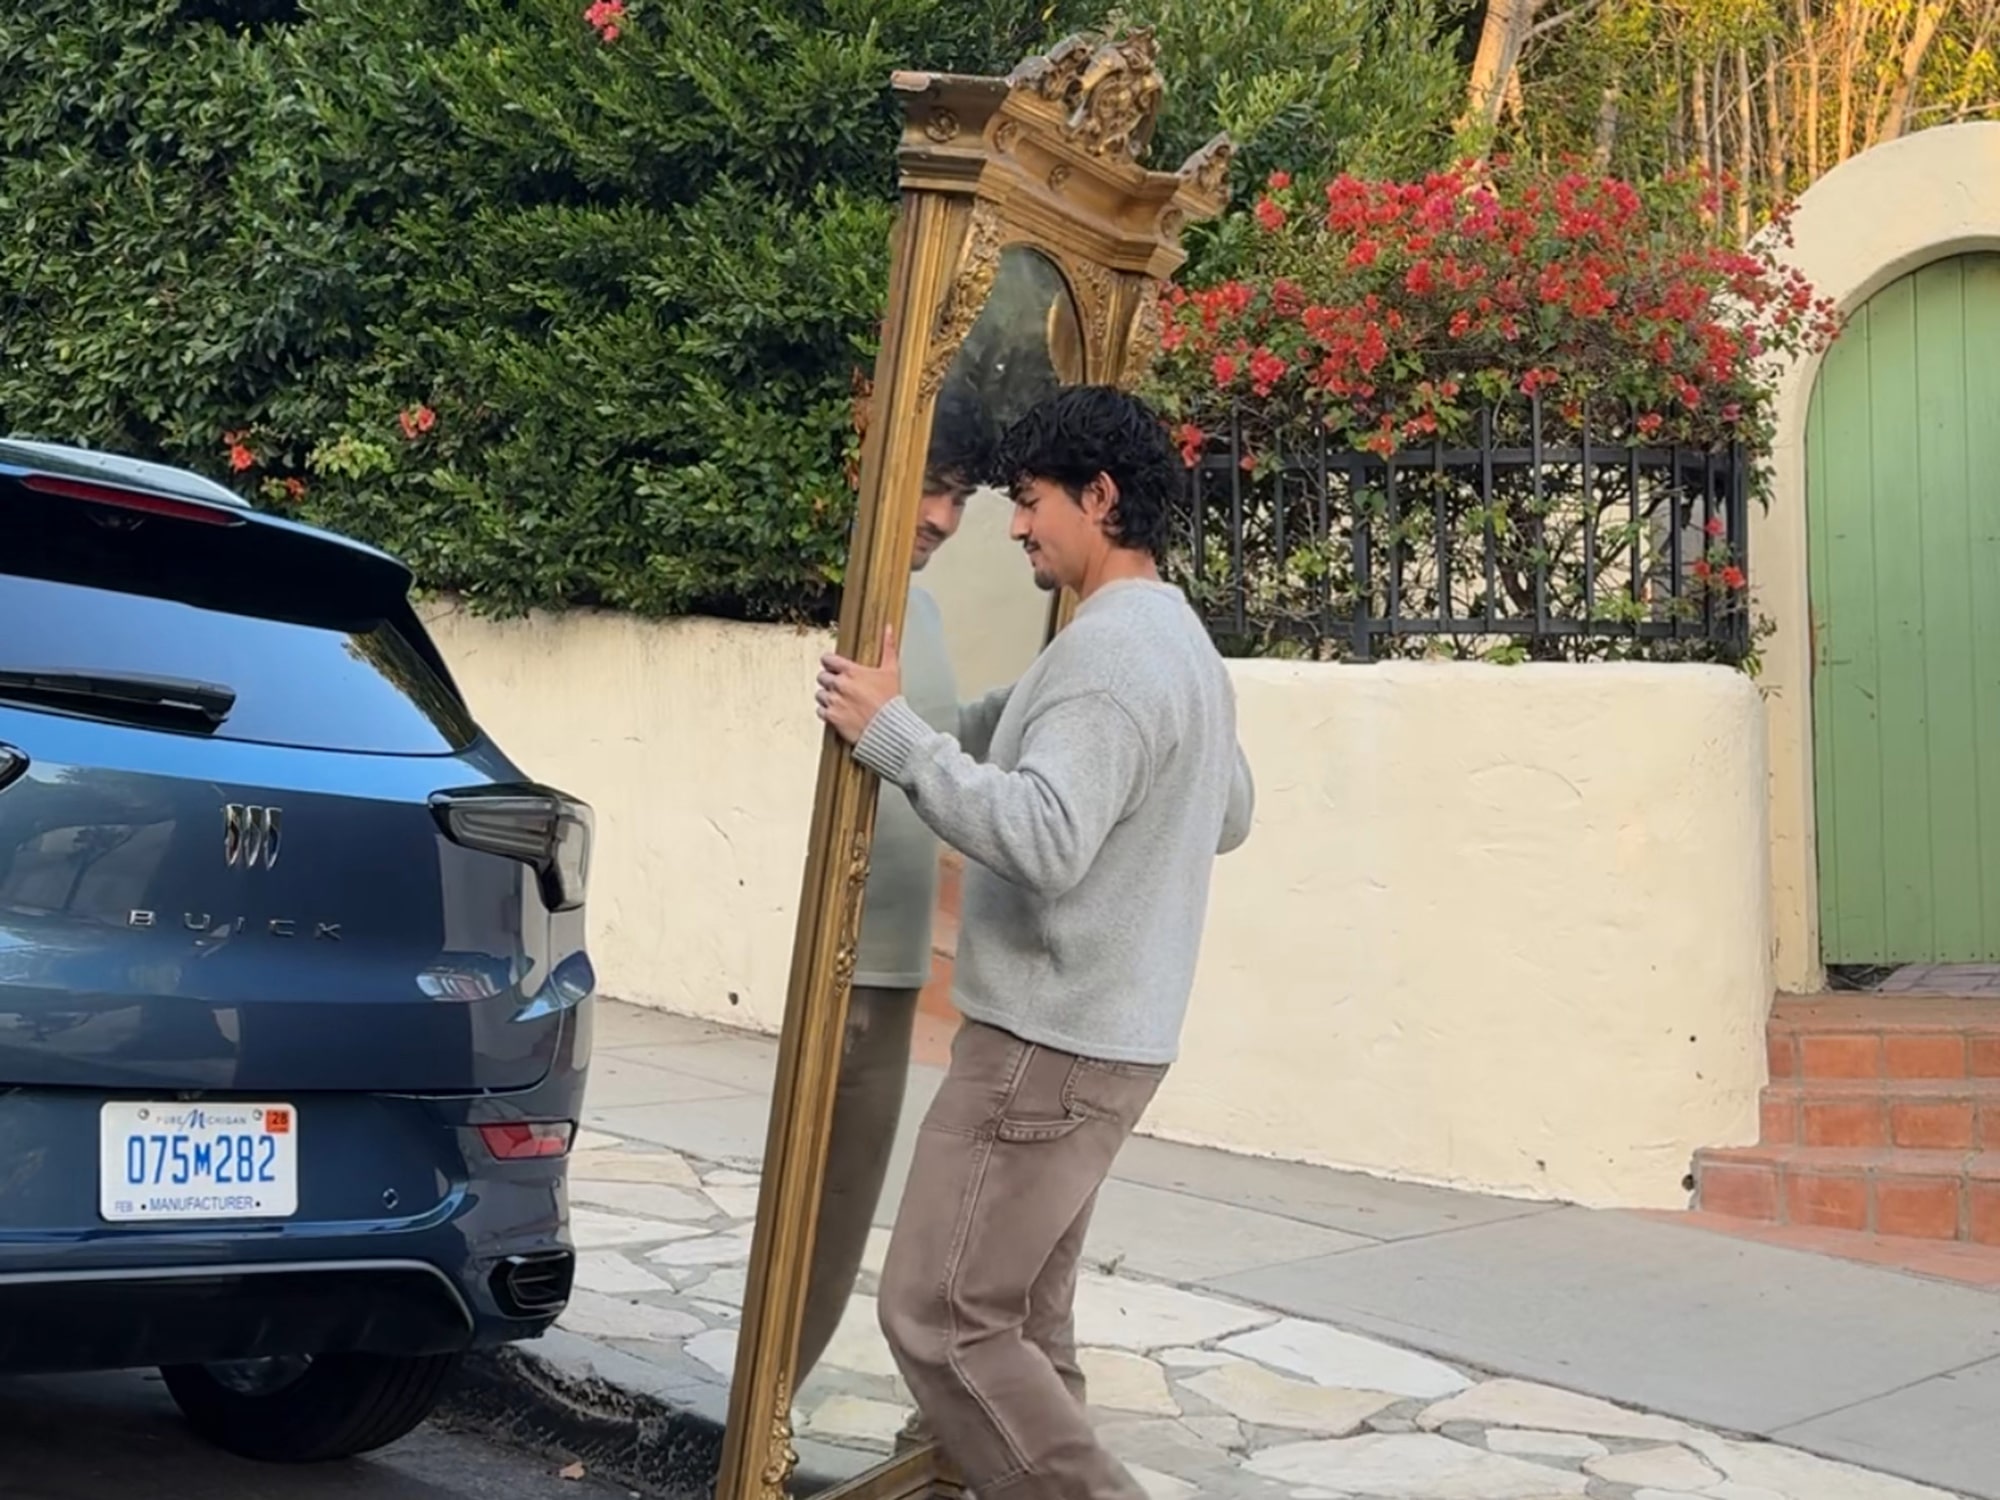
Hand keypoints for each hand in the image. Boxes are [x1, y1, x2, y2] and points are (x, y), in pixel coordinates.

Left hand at [817, 624, 900, 745]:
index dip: (829, 662)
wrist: (888, 729)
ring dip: (826, 696)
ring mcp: (834, 701)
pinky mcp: (832, 717)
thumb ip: (888, 648)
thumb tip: (888, 629)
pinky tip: (836, 712)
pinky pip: (820, 711)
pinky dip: (826, 712)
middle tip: (839, 686)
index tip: (832, 666)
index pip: (828, 659)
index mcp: (852, 671)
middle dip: (829, 681)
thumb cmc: (890, 702)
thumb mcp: (891, 671)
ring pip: (819, 694)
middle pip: (822, 677)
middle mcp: (840, 685)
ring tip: (838, 701)